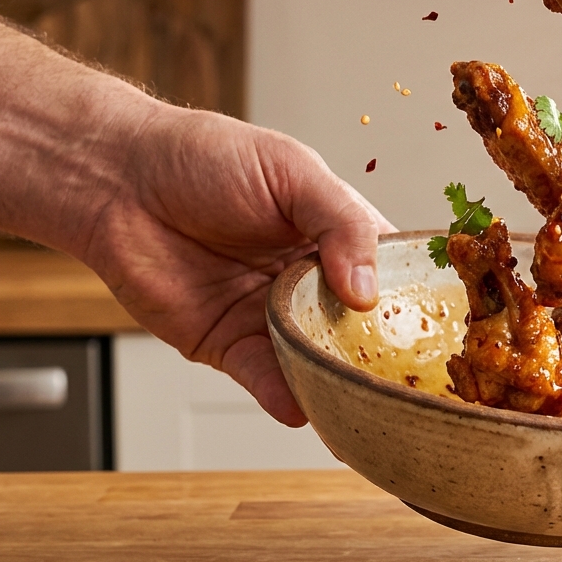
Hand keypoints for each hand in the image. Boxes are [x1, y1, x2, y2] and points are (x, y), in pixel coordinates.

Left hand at [84, 108, 394, 425]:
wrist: (115, 179)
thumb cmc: (202, 156)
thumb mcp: (291, 171)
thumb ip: (339, 223)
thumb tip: (368, 289)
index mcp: (337, 235)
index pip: (392, 274)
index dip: (417, 300)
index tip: (446, 327)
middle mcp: (311, 282)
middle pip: (360, 329)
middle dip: (382, 355)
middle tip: (408, 380)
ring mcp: (272, 317)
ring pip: (316, 360)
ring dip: (337, 382)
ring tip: (361, 401)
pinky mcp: (228, 345)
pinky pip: (264, 378)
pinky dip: (284, 395)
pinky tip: (302, 406)